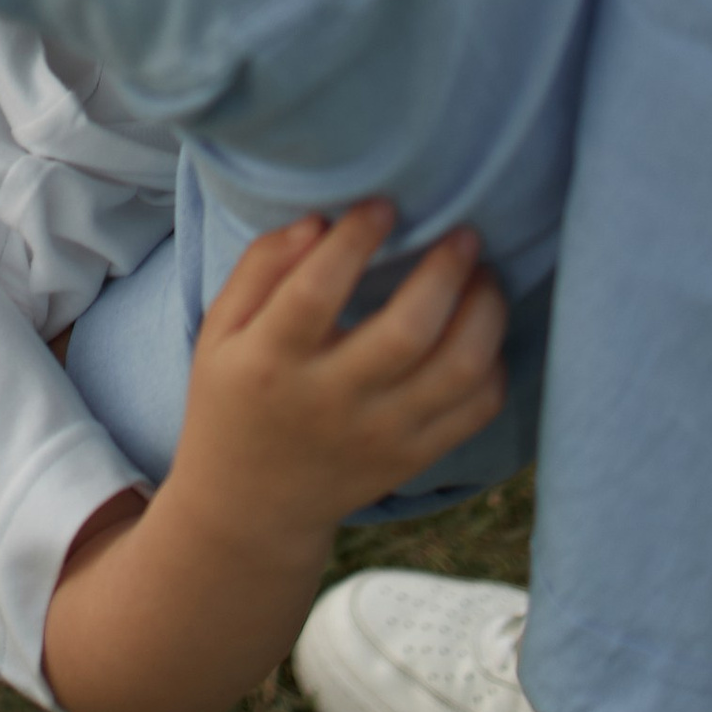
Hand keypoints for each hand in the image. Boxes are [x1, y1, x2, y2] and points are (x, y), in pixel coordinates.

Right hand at [170, 200, 507, 565]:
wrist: (251, 506)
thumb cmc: (234, 398)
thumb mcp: (219, 330)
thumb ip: (260, 268)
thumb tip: (318, 221)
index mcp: (269, 362)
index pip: (316, 291)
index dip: (356, 239)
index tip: (382, 205)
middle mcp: (328, 400)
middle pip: (407, 332)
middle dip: (445, 271)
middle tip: (463, 234)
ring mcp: (379, 434)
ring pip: (458, 370)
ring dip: (485, 313)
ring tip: (483, 277)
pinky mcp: (413, 457)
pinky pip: (476, 408)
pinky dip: (493, 363)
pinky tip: (480, 331)